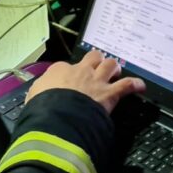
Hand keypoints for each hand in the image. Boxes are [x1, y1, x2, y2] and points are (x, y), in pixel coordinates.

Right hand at [26, 50, 145, 113]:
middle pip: (93, 57)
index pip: (66, 66)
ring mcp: (96, 81)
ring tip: (116, 72)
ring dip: (114, 68)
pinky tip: (140, 86)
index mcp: (59, 70)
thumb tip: (37, 97)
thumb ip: (39, 93)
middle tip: (98, 67)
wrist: (57, 115)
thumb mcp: (32, 97)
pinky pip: (126, 85)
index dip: (71, 72)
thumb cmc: (42, 107)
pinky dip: (134, 85)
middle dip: (97, 61)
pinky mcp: (109, 93)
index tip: (70, 78)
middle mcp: (80, 71)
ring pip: (111, 65)